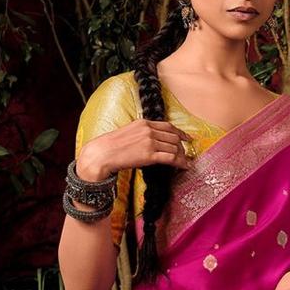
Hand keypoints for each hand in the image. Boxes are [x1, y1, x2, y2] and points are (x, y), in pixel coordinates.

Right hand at [76, 119, 192, 181]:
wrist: (103, 153)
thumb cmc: (112, 146)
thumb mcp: (129, 133)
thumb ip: (142, 134)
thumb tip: (153, 141)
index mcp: (144, 123)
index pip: (168, 126)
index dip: (180, 133)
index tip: (187, 138)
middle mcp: (149, 130)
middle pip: (173, 137)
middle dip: (182, 147)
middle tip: (186, 155)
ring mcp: (150, 142)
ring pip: (174, 148)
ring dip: (182, 156)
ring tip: (185, 163)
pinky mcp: (149, 155)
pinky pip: (171, 158)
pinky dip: (180, 162)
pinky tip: (184, 166)